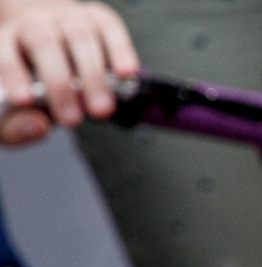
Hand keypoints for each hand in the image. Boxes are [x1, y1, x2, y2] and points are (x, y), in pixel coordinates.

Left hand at [0, 2, 136, 146]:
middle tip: (73, 119)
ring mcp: (69, 20)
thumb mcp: (20, 107)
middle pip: (42, 43)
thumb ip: (17, 126)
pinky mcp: (100, 19)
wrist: (60, 46)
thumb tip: (39, 127)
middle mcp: (35, 26)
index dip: (14, 74)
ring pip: (78, 37)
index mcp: (7, 43)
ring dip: (93, 76)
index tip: (25, 100)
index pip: (5, 54)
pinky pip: (109, 30)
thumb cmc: (38, 82)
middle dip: (60, 83)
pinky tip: (126, 74)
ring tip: (102, 109)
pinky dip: (119, 51)